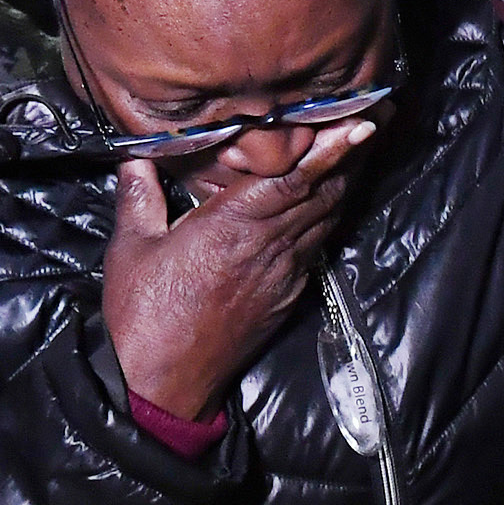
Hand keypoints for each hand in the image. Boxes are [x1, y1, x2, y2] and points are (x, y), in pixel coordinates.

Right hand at [102, 122, 374, 422]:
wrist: (164, 382)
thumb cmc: (143, 315)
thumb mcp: (132, 249)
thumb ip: (138, 198)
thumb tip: (136, 159)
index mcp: (232, 227)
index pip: (293, 180)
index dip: (329, 151)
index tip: (359, 125)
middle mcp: (268, 246)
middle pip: (324, 194)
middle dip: (350, 157)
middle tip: (372, 122)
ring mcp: (284, 273)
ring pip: (326, 218)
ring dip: (343, 184)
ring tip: (359, 150)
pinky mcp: (288, 294)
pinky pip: (315, 245)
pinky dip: (326, 218)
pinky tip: (326, 202)